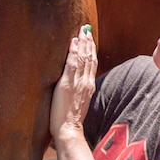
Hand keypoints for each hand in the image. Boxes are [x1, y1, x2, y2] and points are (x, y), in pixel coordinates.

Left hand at [50, 25, 96, 141]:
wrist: (69, 130)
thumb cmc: (70, 119)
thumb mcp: (78, 102)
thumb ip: (79, 91)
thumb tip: (76, 85)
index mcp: (88, 86)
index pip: (91, 64)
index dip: (91, 50)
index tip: (89, 39)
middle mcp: (86, 82)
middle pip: (89, 58)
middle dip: (88, 43)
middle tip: (86, 29)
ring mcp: (77, 83)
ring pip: (83, 58)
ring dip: (82, 43)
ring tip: (81, 31)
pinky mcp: (67, 84)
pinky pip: (72, 64)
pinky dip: (74, 52)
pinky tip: (73, 42)